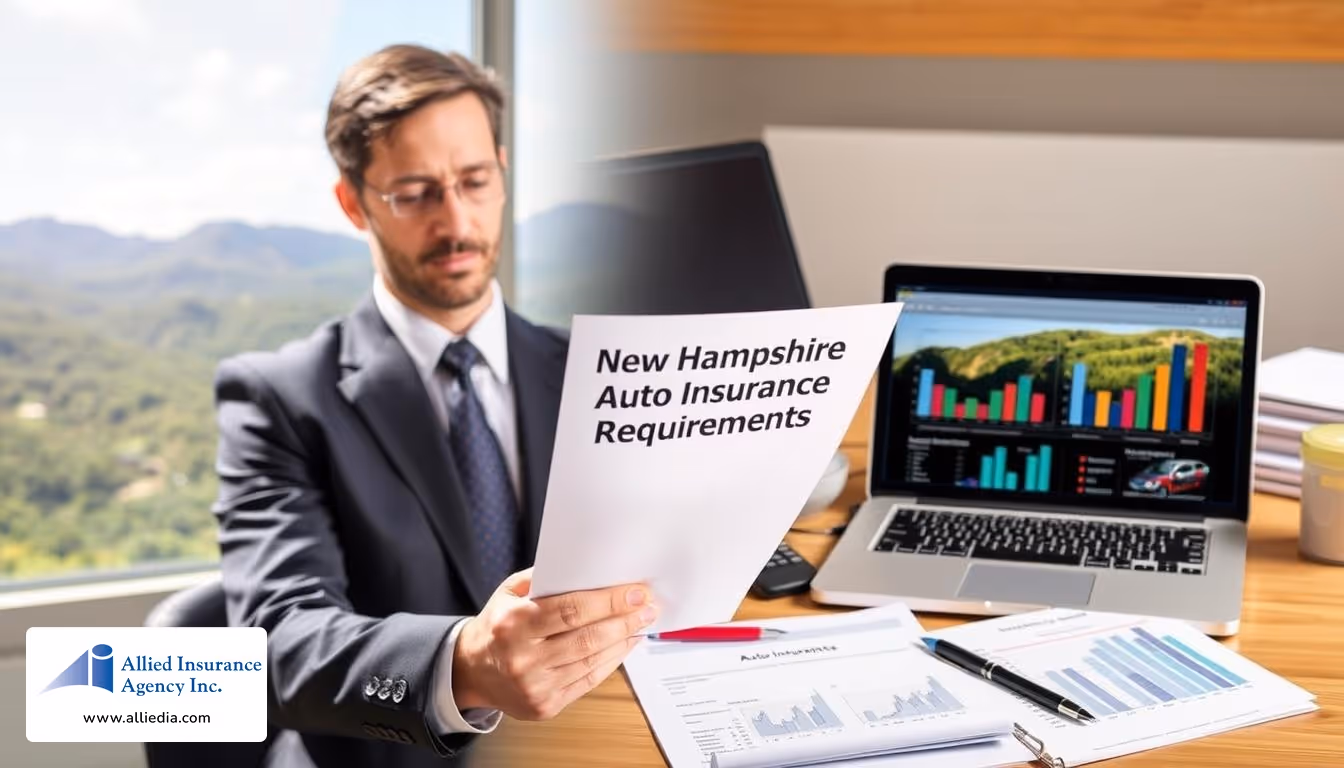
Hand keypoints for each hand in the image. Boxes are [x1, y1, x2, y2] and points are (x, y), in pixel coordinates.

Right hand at [451, 568, 656, 719]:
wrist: (471, 670)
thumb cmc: (498, 624)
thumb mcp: (510, 592)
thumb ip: (545, 579)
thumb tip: (591, 570)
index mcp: (513, 623)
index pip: (571, 610)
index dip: (609, 602)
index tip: (635, 592)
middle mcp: (523, 658)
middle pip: (587, 638)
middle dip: (624, 620)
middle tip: (648, 607)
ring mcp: (535, 685)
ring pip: (591, 660)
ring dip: (623, 640)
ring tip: (641, 623)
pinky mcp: (545, 706)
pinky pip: (588, 681)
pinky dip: (611, 661)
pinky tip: (624, 645)